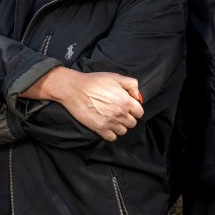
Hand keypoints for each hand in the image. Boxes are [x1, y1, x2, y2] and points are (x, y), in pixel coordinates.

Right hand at [23, 68, 143, 140]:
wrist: (75, 89)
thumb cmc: (94, 81)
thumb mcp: (115, 77)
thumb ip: (131, 84)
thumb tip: (138, 96)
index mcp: (126, 101)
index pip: (140, 113)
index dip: (135, 109)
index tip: (129, 107)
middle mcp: (120, 113)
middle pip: (132, 123)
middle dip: (128, 118)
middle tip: (120, 112)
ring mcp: (110, 122)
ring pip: (123, 131)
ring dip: (120, 126)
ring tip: (113, 119)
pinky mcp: (99, 128)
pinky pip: (112, 137)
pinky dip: (111, 133)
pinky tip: (107, 125)